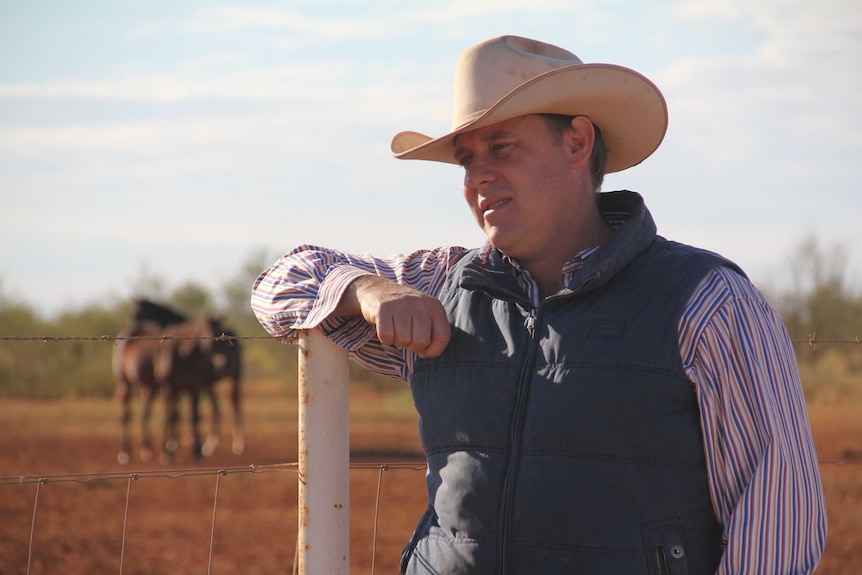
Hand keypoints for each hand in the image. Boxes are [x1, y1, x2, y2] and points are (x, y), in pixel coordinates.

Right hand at [336, 275, 450, 357]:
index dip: (433, 350)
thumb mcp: (424, 316)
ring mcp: (401, 304)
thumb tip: (425, 353)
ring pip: (403, 340)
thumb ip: (433, 334)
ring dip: (397, 341)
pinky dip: (384, 338)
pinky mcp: (383, 307)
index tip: (423, 350)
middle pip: (421, 341)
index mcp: (435, 306)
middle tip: (406, 336)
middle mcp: (420, 303)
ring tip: (395, 328)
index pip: (443, 337)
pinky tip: (385, 327)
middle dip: (412, 346)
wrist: (378, 290)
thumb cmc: (405, 311)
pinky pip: (386, 336)